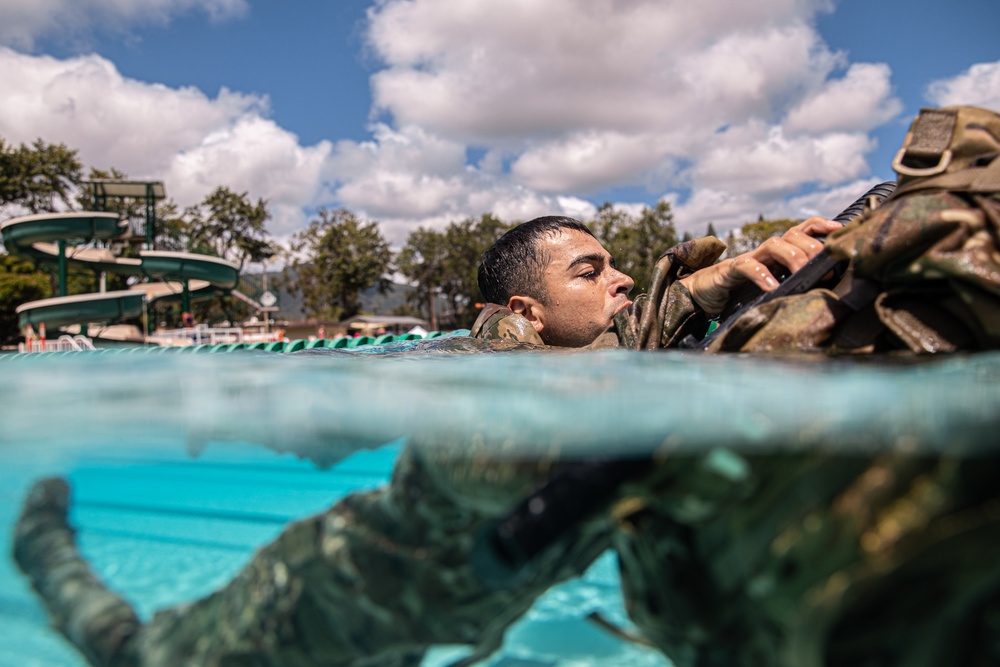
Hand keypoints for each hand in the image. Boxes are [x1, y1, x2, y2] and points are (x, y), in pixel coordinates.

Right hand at [678, 216, 842, 316]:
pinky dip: (762, 275)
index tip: (839, 230)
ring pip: (774, 245)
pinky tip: (772, 287)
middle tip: (825, 268)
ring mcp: (749, 258)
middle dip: (812, 248)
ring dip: (793, 257)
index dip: (820, 225)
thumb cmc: (743, 291)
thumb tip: (826, 289)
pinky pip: (749, 267)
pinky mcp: (731, 271)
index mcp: (779, 252)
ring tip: (802, 274)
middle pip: (793, 236)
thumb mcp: (774, 285)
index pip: (802, 229)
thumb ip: (794, 283)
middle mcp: (766, 251)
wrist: (705, 294)